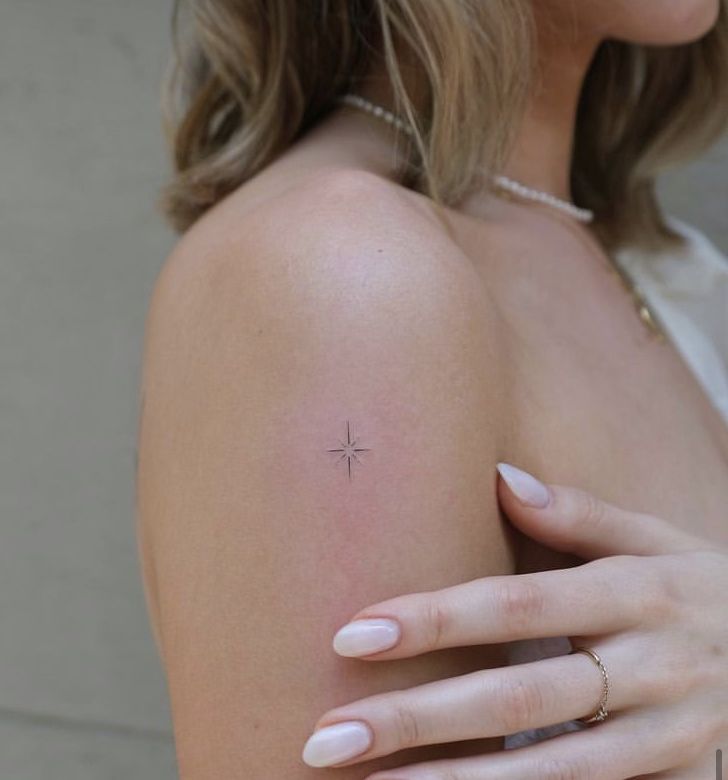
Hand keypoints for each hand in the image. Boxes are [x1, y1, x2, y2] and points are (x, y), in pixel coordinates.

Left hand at [301, 463, 727, 778]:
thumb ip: (578, 513)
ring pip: (550, 773)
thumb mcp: (654, 536)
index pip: (516, 605)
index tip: (352, 635)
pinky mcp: (670, 779)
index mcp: (632, 593)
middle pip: (517, 698)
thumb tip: (500, 476)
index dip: (435, 621)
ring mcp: (662, 736)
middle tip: (327, 737)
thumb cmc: (696, 583)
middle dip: (418, 720)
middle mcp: (646, 667)